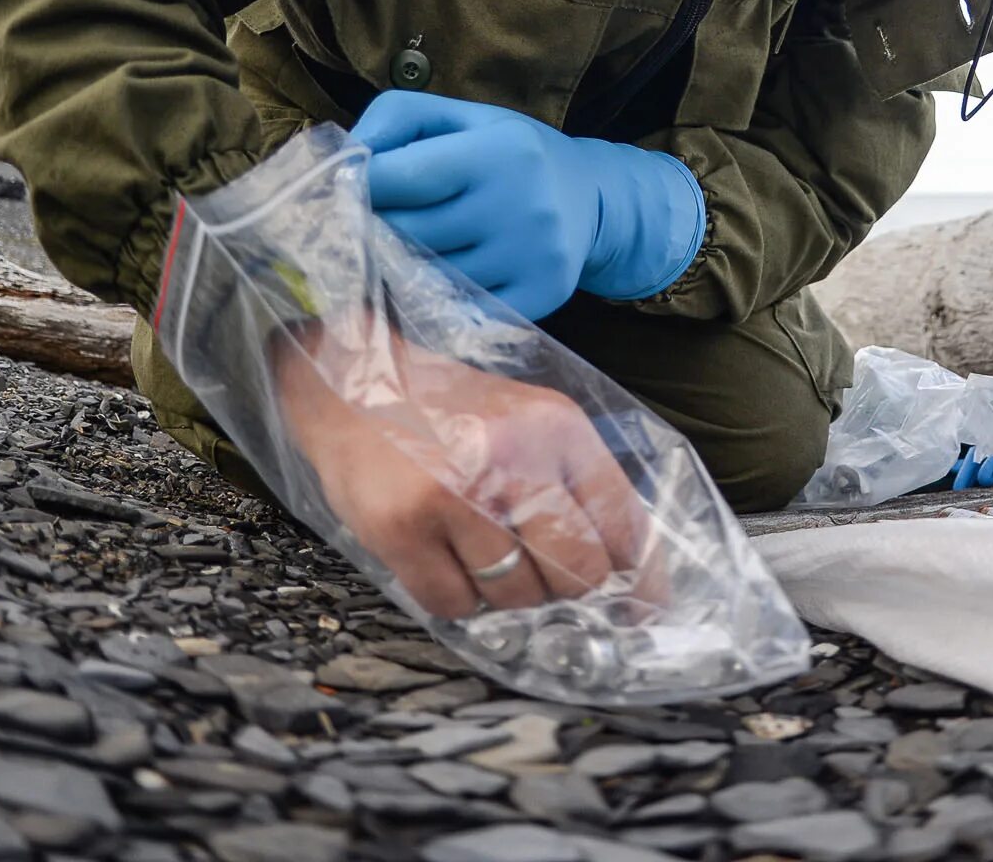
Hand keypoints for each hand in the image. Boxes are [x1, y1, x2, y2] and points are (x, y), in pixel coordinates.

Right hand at [271, 325, 652, 617]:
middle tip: (540, 578)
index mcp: (557, 428)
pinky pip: (452, 604)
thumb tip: (623, 568)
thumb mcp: (528, 421)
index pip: (625, 523)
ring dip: (502, 594)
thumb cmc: (447, 412)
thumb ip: (574, 482)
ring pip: (516, 597)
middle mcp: (514, 459)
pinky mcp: (402, 528)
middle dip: (565, 591)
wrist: (352, 381)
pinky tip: (440, 559)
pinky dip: (453, 598)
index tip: (640, 611)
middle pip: (579, 572)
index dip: (640, 581)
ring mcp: (455, 496)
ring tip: (477, 552)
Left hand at [351, 92, 703, 318]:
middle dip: (376, 229)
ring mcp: (532, 257)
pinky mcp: (539, 298)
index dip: (359, 186)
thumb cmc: (509, 153)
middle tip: (369, 224)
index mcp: (500, 149)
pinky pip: (456, 315)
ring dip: (399, 269)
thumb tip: (347, 157)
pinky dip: (429, 305)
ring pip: (426, 277)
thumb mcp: (462, 116)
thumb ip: (398, 117)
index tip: (347, 190)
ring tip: (401, 252)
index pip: (400, 176)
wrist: (591, 199)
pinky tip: (429, 284)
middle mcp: (521, 204)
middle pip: (407, 232)